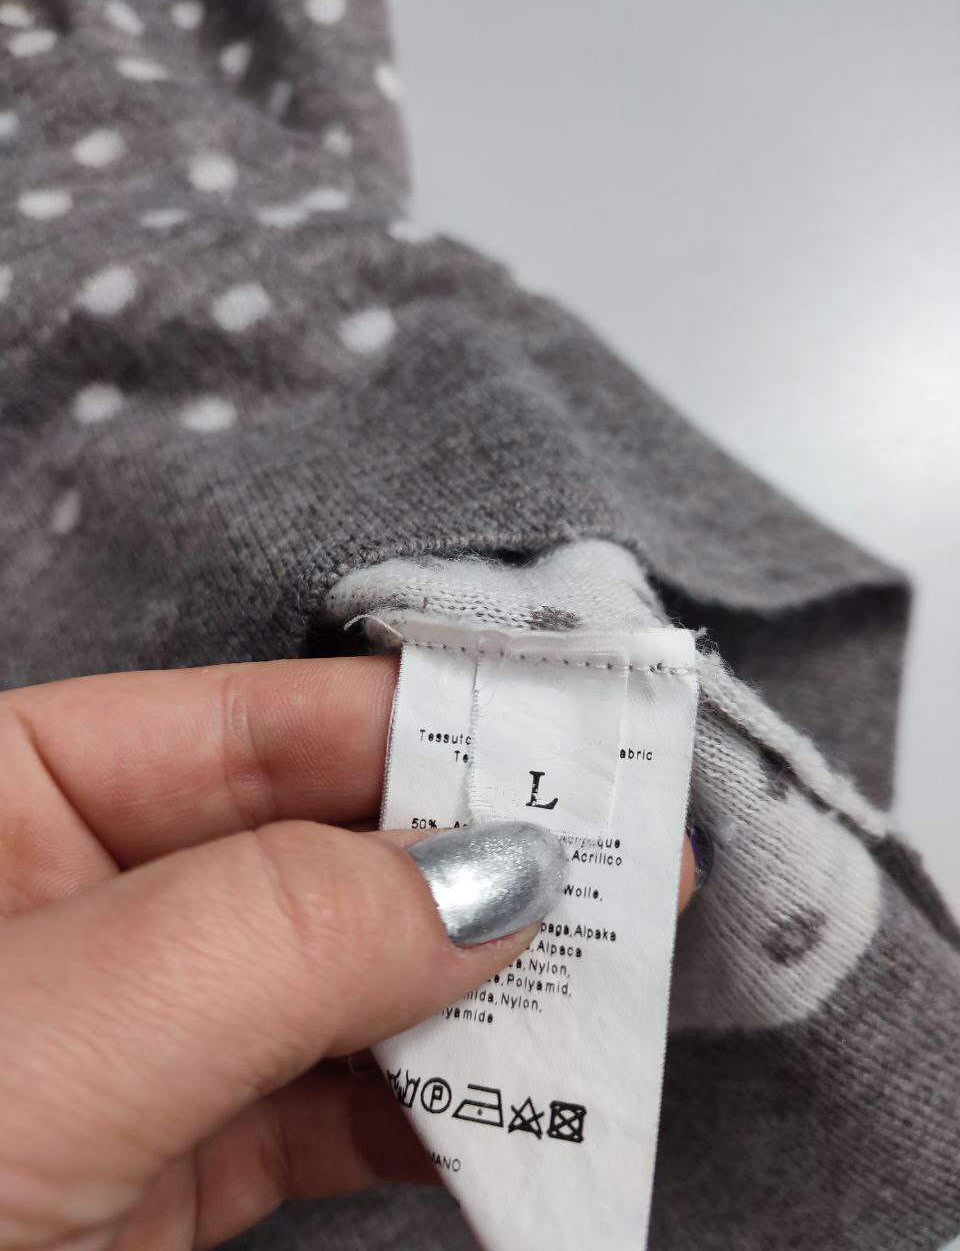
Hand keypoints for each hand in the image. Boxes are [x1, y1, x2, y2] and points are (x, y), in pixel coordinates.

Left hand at [0, 657, 699, 1249]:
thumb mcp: (53, 1031)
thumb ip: (278, 932)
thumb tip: (500, 873)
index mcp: (10, 793)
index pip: (253, 722)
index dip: (420, 722)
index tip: (572, 740)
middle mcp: (76, 900)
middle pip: (317, 846)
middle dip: (470, 860)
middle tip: (632, 865)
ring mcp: (129, 1038)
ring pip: (338, 980)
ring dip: (470, 994)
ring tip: (607, 985)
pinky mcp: (162, 1167)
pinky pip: (326, 1105)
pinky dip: (426, 1107)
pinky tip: (513, 1106)